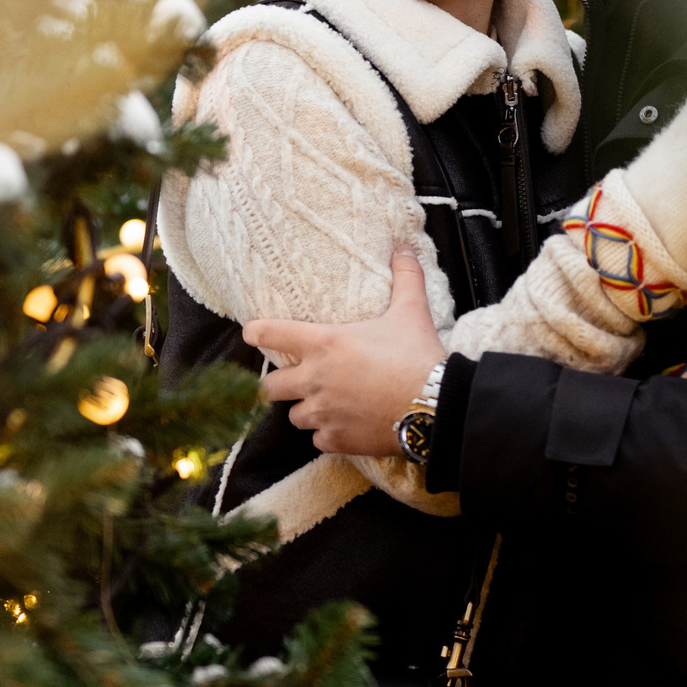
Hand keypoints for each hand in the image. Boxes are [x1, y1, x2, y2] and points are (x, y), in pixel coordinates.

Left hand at [245, 250, 445, 456]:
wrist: (435, 406)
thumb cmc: (417, 356)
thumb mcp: (411, 311)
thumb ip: (404, 277)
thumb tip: (404, 247)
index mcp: (324, 344)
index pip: (271, 334)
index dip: (256, 331)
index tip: (251, 332)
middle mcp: (315, 380)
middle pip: (271, 386)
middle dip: (279, 383)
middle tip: (293, 379)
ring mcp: (325, 413)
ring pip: (295, 417)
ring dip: (305, 410)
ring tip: (323, 405)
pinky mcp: (338, 440)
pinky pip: (318, 440)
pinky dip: (327, 434)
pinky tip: (343, 427)